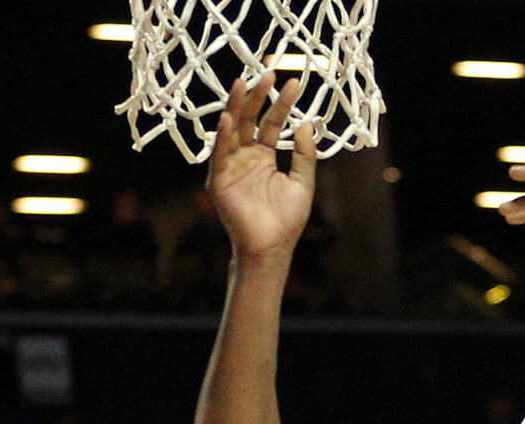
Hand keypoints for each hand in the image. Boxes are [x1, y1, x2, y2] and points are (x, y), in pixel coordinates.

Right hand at [208, 78, 319, 263]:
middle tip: (268, 74)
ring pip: (231, 131)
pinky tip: (227, 119)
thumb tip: (306, 124)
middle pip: (249, 120)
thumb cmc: (286, 220)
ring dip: (235, 107)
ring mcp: (230, 167)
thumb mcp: (302, 182)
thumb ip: (304, 155)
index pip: (271, 123)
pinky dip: (222, 137)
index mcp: (263, 157)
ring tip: (242, 84)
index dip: (281, 104)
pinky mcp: (218, 180)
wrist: (272, 248)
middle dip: (257, 97)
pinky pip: (219, 154)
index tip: (294, 84)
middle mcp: (245, 157)